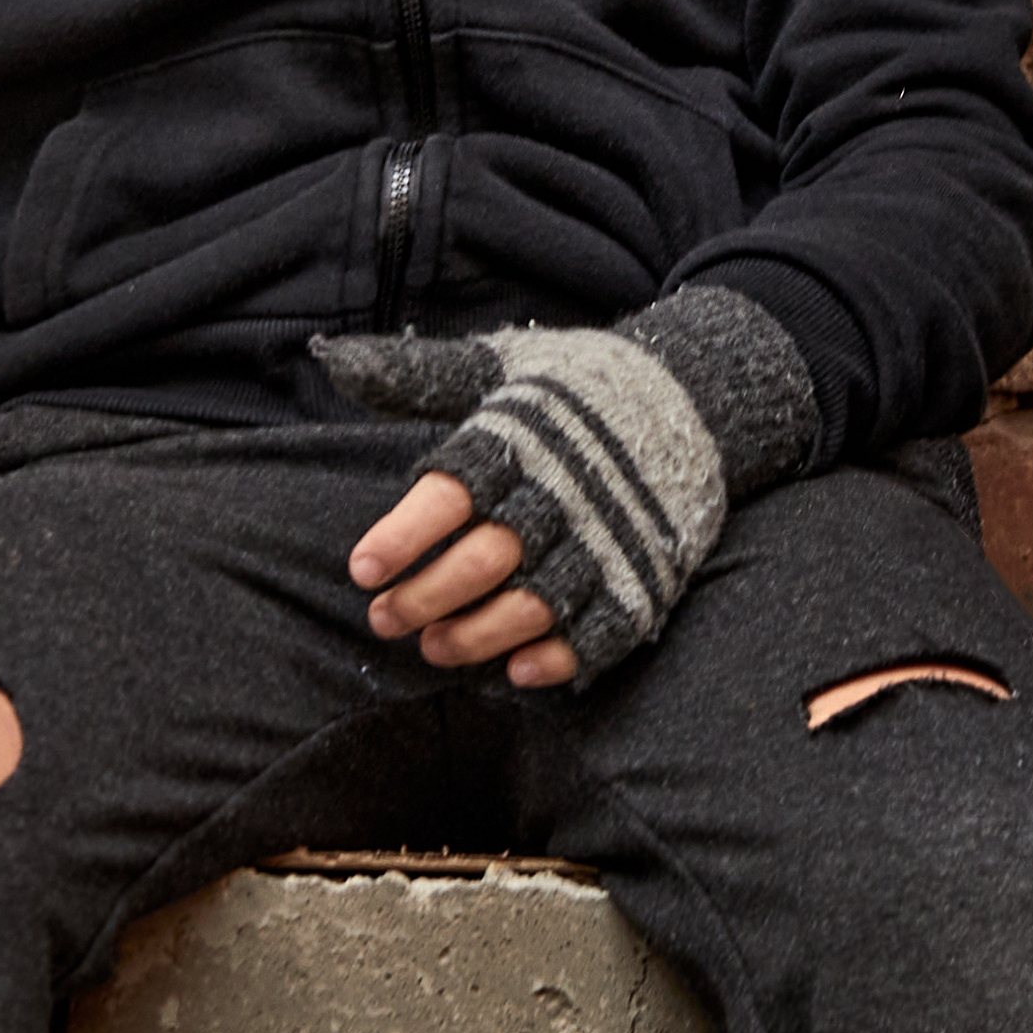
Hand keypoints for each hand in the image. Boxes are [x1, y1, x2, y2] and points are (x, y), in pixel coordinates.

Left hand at [316, 292, 811, 685]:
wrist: (695, 395)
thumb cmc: (575, 388)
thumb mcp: (501, 366)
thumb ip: (422, 375)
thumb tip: (336, 363)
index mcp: (520, 441)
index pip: (448, 496)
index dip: (402, 537)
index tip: (360, 570)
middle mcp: (562, 495)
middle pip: (481, 561)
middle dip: (424, 597)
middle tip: (383, 620)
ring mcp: (608, 542)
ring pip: (531, 606)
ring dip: (476, 636)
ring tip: (433, 648)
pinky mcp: (644, 577)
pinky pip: (599, 632)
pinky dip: (558, 657)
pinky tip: (516, 669)